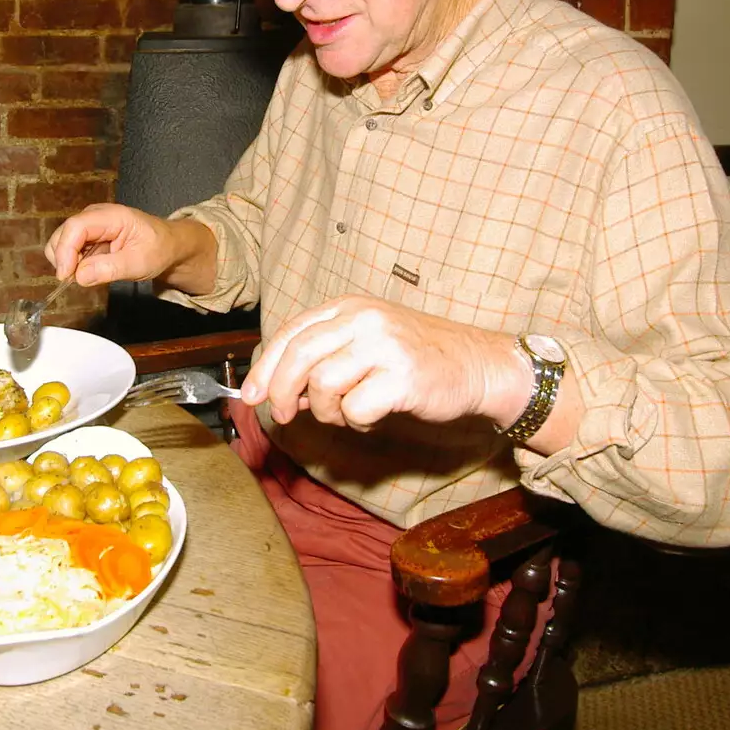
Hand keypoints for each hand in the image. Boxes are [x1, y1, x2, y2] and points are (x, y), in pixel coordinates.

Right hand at [44, 203, 212, 290]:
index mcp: (111, 216)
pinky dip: (73, 264)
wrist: (168, 245)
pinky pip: (70, 250)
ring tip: (90, 274)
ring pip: (61, 242)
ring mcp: (90, 225)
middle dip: (63, 259)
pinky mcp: (87, 236)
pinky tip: (91, 270)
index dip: (65, 251)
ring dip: (67, 262)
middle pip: (63, 234)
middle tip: (78, 280)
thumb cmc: (158, 249)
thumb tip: (80, 276)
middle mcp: (95, 216)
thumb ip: (110, 268)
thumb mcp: (139, 263)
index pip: (76, 227)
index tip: (66, 276)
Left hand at [238, 296, 527, 430]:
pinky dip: (357, 423)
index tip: (252, 396)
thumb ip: (324, 359)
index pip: (291, 333)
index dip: (265, 367)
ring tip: (348, 414)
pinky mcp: (402, 376)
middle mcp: (364, 318)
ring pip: (323, 384)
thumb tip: (278, 389)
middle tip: (284, 416)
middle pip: (299, 355)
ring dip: (327, 411)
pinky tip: (374, 417)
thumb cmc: (416, 360)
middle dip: (281, 391)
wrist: (477, 366)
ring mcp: (384, 344)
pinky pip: (355, 408)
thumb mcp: (365, 345)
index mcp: (349, 307)